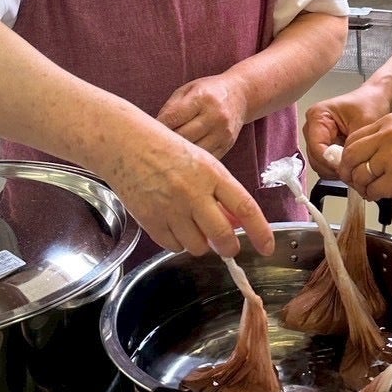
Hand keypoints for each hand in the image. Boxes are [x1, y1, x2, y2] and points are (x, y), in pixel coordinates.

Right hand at [100, 118, 272, 257]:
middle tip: (228, 247)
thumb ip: (221, 193)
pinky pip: (173, 246)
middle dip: (229, 248)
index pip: (245, 208)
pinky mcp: (150, 220)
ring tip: (193, 227)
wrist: (124, 143)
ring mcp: (171, 208)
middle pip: (222, 236)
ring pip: (198, 247)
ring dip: (201, 245)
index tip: (267, 247)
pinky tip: (174, 225)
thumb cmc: (167, 150)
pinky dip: (178, 242)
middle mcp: (193, 192)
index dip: (260, 232)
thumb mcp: (202, 163)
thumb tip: (237, 224)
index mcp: (212, 174)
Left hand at [156, 73, 247, 159]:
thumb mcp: (188, 90)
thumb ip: (171, 108)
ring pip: (194, 151)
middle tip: (156, 143)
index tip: (150, 130)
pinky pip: (205, 158)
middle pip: (183, 136)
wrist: (241, 95)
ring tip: (169, 151)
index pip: (173, 118)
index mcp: (202, 98)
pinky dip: (193, 159)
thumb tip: (154, 130)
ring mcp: (222, 133)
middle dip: (167, 140)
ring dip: (179, 152)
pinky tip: (185, 155)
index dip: (158, 126)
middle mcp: (215, 116)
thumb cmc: (208, 92)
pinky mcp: (227, 145)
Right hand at [304, 80, 391, 174]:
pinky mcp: (324, 146)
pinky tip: (352, 164)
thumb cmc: (370, 104)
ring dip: (336, 169)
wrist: (376, 100)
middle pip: (315, 158)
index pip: (316, 147)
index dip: (330, 162)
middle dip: (333, 167)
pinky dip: (338, 168)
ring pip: (320, 164)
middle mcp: (313, 127)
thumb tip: (342, 165)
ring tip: (355, 166)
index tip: (347, 168)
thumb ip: (352, 146)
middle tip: (353, 170)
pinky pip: (326, 165)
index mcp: (317, 116)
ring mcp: (317, 138)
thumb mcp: (365, 123)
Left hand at [339, 115, 391, 208]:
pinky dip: (375, 196)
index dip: (348, 158)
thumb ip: (380, 143)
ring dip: (364, 187)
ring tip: (376, 189)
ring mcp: (391, 158)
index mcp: (389, 123)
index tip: (351, 168)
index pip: (353, 139)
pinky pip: (372, 191)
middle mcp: (388, 136)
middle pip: (350, 156)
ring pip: (359, 176)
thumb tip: (355, 161)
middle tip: (357, 182)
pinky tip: (386, 194)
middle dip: (349, 173)